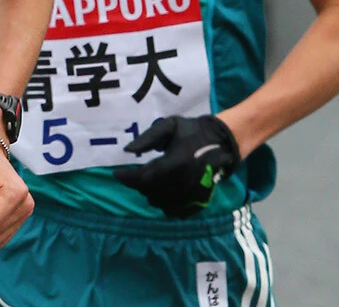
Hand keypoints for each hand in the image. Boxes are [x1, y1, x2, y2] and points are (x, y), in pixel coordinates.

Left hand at [113, 114, 240, 218]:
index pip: (143, 177)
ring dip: (149, 194)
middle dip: (137, 184)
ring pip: (161, 203)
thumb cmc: (193, 131)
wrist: (223, 141)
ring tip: (147, 183)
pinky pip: (177, 211)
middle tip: (133, 176)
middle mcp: (182, 182)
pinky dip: (165, 205)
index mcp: (174, 163)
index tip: (116, 174)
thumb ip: (148, 138)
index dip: (127, 177)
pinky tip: (162, 194)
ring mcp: (192, 194)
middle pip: (150, 192)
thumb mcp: (169, 126)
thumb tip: (128, 151)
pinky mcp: (200, 201)